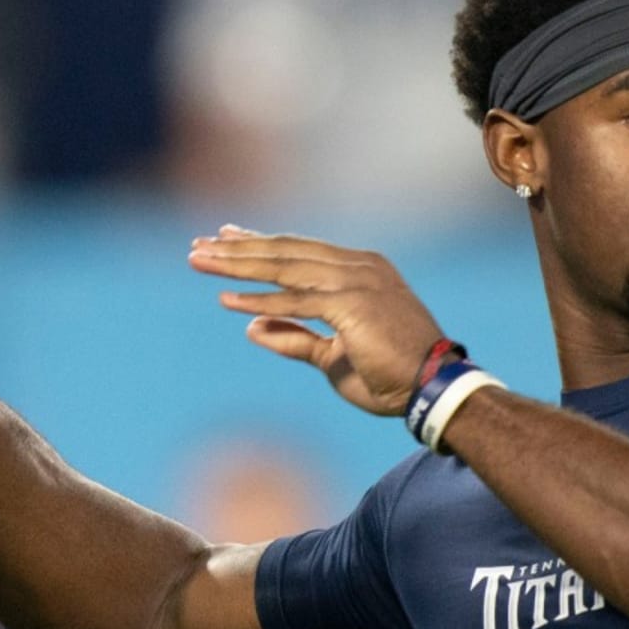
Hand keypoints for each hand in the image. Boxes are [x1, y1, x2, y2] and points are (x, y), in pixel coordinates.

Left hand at [189, 225, 443, 414]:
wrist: (432, 390)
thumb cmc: (389, 376)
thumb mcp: (330, 357)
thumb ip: (295, 338)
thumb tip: (250, 327)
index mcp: (358, 270)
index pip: (299, 249)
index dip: (258, 243)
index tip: (224, 238)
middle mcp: (358, 266)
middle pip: (285, 250)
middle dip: (237, 248)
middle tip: (197, 245)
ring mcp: (356, 281)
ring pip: (284, 267)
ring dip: (237, 264)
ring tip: (198, 260)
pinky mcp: (352, 303)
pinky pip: (295, 301)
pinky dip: (259, 300)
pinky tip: (226, 298)